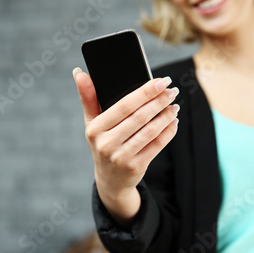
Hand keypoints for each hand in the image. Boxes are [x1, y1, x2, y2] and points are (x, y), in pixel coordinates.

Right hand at [73, 67, 178, 226]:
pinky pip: (157, 145)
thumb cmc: (102, 143)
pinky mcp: (136, 167)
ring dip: (166, 116)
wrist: (110, 180)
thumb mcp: (92, 123)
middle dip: (159, 101)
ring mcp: (121, 157)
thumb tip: (79, 72)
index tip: (161, 81)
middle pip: (139, 117)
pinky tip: (173, 122)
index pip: (124, 106)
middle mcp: (106, 144)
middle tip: (172, 90)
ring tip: (174, 106)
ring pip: (150, 131)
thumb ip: (87, 97)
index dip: (145, 92)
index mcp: (95, 129)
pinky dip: (168, 132)